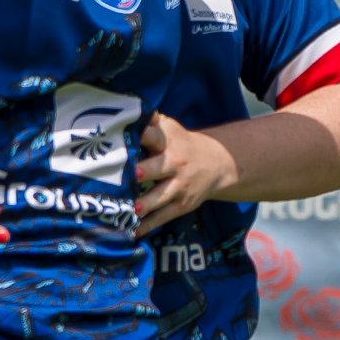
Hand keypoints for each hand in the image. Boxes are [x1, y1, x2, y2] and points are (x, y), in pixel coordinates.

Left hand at [135, 112, 234, 234]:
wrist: (216, 164)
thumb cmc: (181, 144)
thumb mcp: (169, 128)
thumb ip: (149, 120)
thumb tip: (125, 108)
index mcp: (168, 142)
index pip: (154, 136)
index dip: (142, 136)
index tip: (123, 140)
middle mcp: (174, 164)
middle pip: (158, 168)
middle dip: (143, 172)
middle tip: (129, 176)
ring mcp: (178, 187)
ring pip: (160, 197)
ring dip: (145, 204)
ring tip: (130, 209)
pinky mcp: (181, 205)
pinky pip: (163, 217)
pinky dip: (148, 225)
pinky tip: (132, 231)